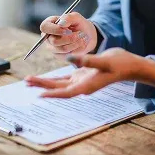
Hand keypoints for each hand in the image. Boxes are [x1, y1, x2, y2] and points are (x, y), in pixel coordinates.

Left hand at [25, 48, 154, 97]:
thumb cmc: (119, 64)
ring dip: (44, 82)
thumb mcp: (104, 61)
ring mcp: (80, 81)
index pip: (66, 92)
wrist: (128, 65)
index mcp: (86, 86)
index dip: (52, 93)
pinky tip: (43, 79)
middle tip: (26, 83)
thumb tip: (71, 59)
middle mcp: (81, 86)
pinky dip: (53, 78)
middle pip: (57, 88)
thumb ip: (87, 60)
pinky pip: (64, 78)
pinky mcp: (81, 75)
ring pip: (58, 83)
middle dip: (41, 86)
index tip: (39, 95)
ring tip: (29, 81)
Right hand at [40, 12, 97, 59]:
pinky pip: (67, 55)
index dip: (55, 29)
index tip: (68, 30)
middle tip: (80, 34)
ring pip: (63, 49)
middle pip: (54, 41)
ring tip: (82, 38)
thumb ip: (68, 18)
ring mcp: (52, 47)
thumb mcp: (76, 17)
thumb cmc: (79, 24)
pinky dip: (77, 49)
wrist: (87, 35)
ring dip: (75, 43)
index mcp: (49, 24)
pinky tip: (80, 44)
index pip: (44, 27)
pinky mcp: (59, 55)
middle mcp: (48, 36)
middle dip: (70, 38)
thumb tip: (61, 24)